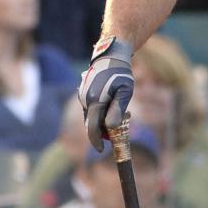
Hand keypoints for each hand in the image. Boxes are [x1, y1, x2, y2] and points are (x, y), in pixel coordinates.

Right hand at [79, 35, 134, 149]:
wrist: (110, 56)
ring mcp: (83, 96)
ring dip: (104, 120)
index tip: (102, 150)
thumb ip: (117, 110)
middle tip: (123, 125)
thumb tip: (110, 128)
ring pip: (92, 117)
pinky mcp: (84, 93)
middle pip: (92, 124)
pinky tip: (114, 104)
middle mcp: (85, 100)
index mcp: (94, 102)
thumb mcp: (124, 92)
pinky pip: (92, 109)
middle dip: (105, 130)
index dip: (96, 141)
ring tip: (124, 112)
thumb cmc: (120, 73)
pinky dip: (101, 112)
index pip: (91, 128)